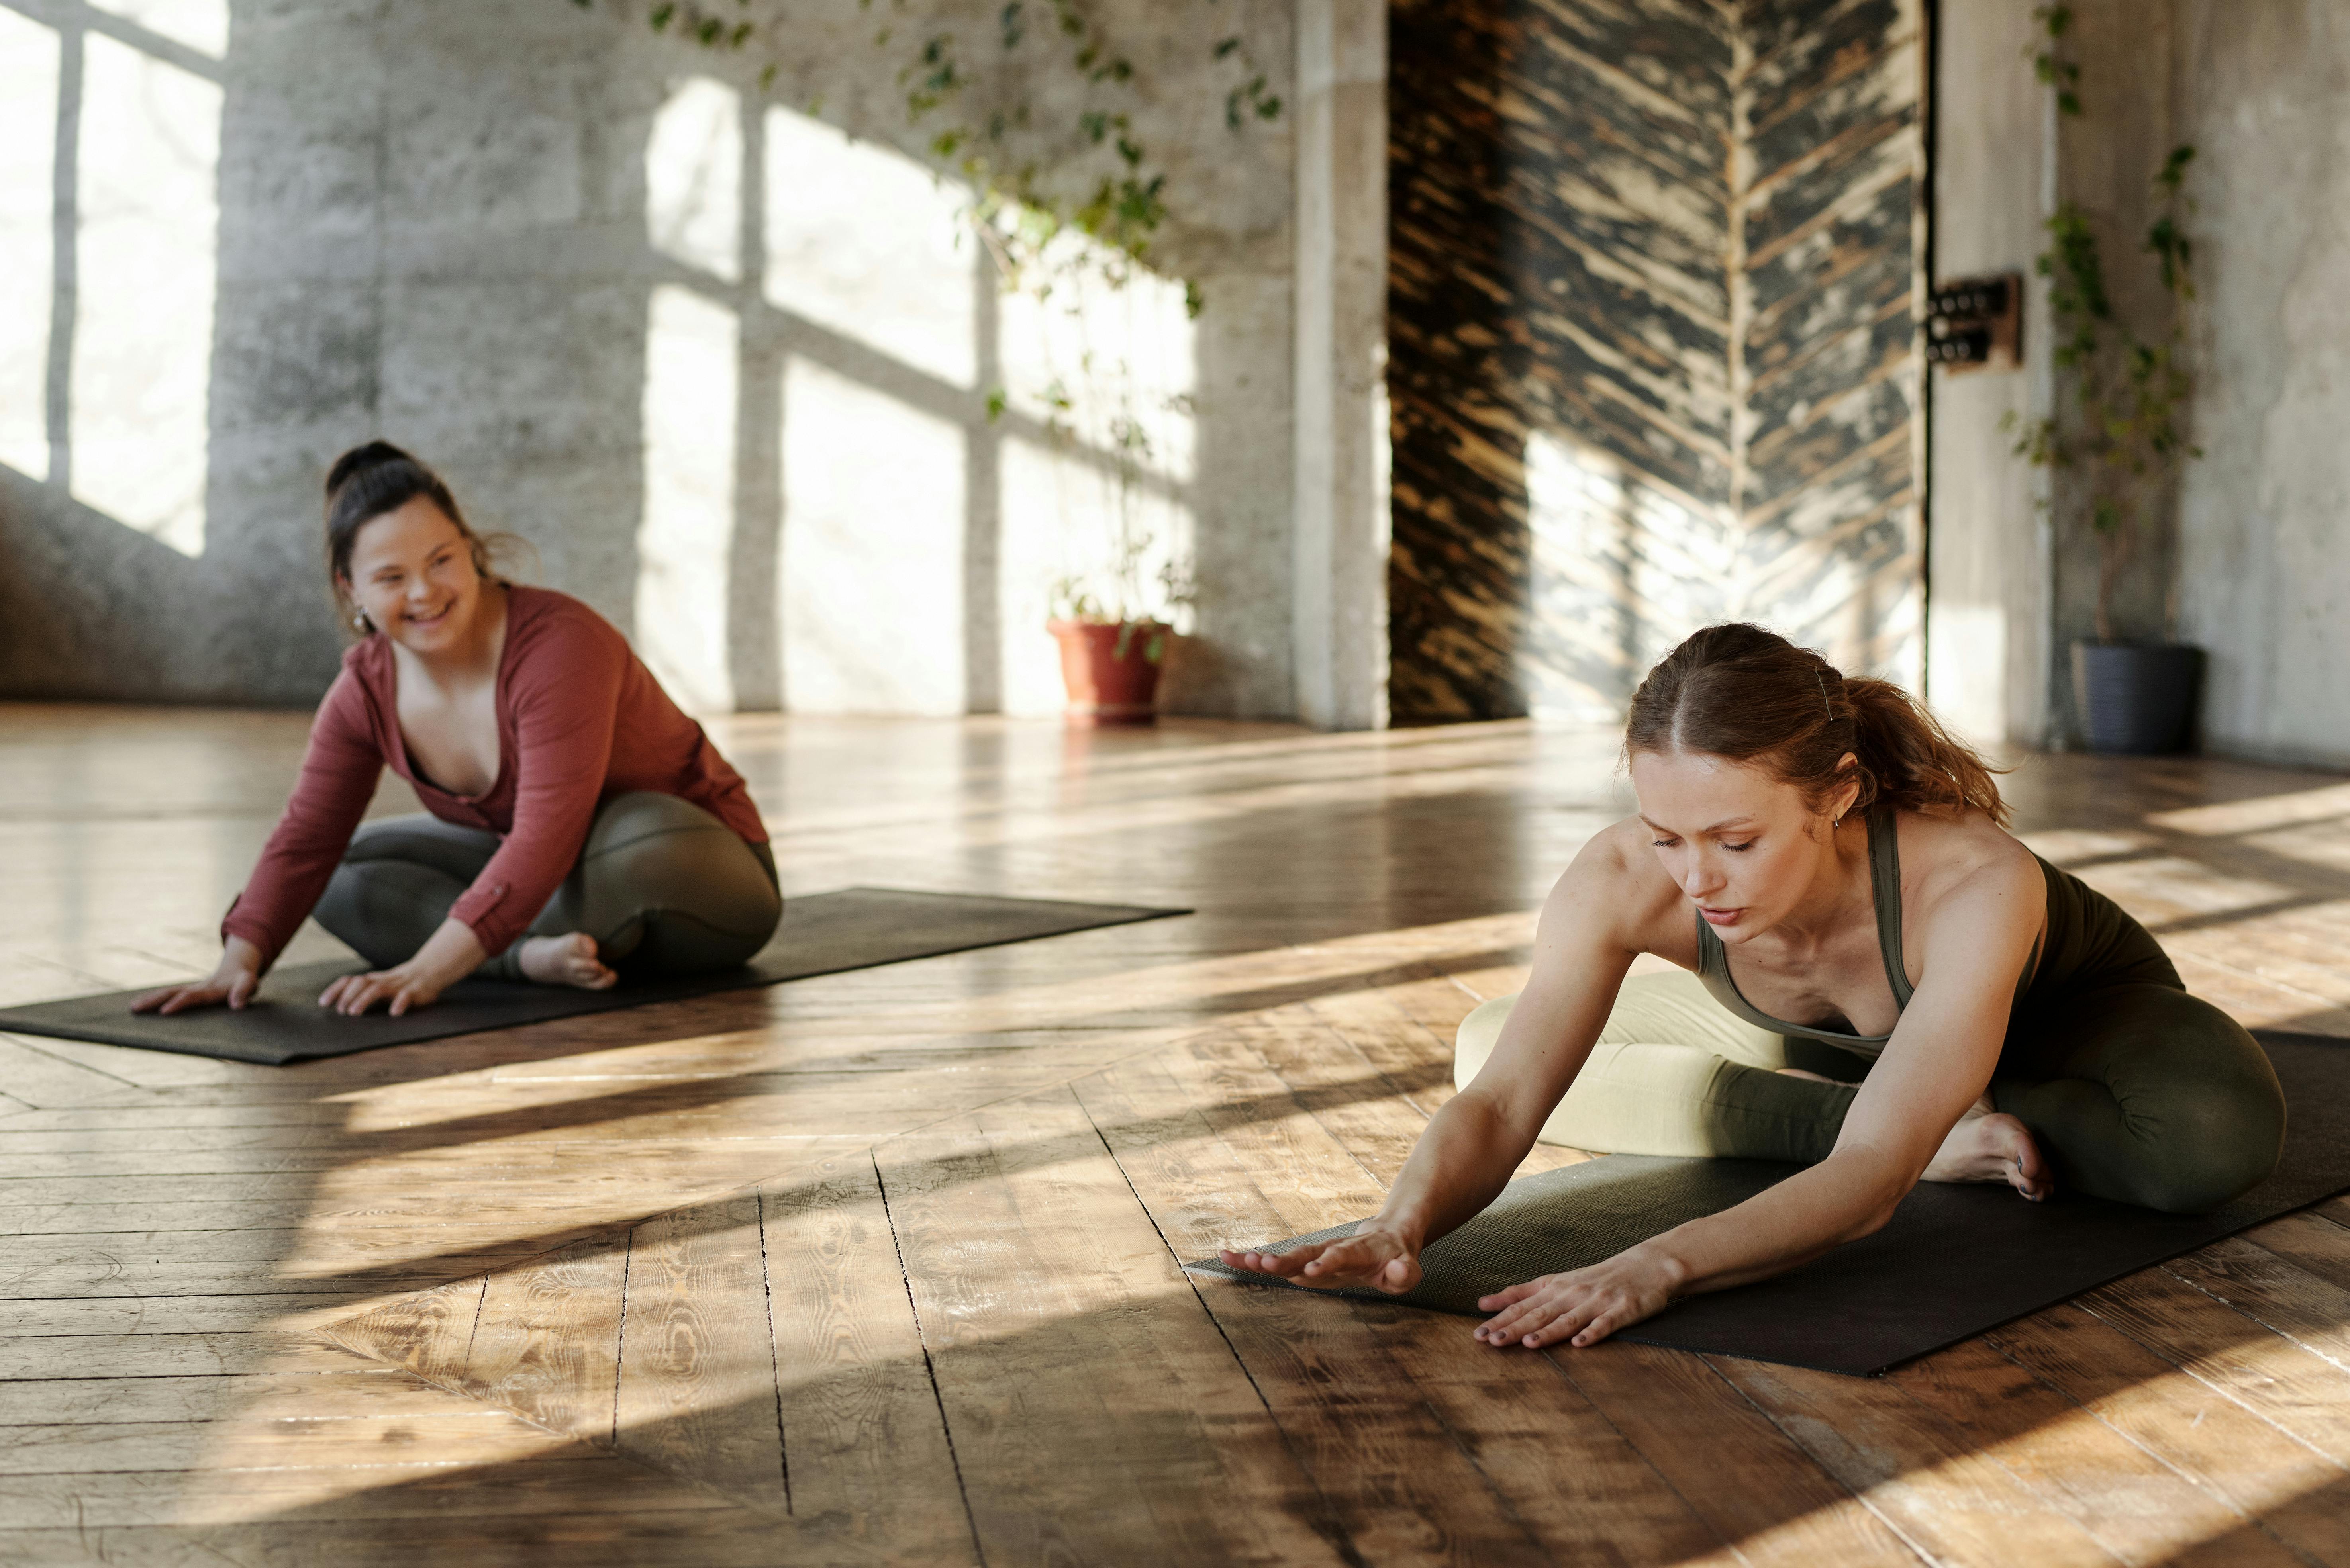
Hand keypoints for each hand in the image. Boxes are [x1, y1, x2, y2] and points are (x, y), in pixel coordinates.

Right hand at [132, 941, 263, 1014]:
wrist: (237, 969)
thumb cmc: (243, 981)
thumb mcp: (248, 984)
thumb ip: (243, 993)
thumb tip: (237, 1006)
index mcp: (209, 990)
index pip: (191, 997)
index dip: (179, 1003)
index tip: (164, 1012)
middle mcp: (195, 988)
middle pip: (171, 993)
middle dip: (153, 1000)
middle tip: (134, 1008)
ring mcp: (189, 989)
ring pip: (166, 993)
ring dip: (149, 1000)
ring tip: (132, 1007)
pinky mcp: (187, 992)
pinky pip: (168, 995)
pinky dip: (153, 999)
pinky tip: (140, 1005)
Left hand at [318, 962, 446, 1017]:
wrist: (429, 971)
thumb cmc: (399, 983)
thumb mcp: (379, 985)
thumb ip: (363, 992)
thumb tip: (340, 1006)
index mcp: (372, 980)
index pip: (349, 981)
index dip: (334, 991)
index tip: (322, 1004)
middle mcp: (381, 981)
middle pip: (360, 983)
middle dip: (347, 996)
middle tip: (341, 1011)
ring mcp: (397, 986)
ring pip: (377, 989)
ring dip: (363, 999)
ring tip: (353, 1012)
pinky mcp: (413, 992)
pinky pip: (405, 996)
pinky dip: (399, 1004)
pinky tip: (394, 1013)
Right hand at [1218, 1222, 1422, 1294]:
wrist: (1385, 1238)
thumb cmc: (1396, 1260)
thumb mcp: (1408, 1269)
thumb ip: (1405, 1273)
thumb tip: (1397, 1271)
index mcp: (1360, 1251)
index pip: (1344, 1255)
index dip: (1330, 1261)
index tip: (1314, 1269)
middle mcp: (1332, 1248)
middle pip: (1308, 1251)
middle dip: (1287, 1259)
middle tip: (1266, 1265)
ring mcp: (1316, 1253)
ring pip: (1288, 1254)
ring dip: (1265, 1258)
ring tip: (1239, 1260)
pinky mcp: (1304, 1261)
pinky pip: (1276, 1260)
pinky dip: (1252, 1259)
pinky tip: (1227, 1257)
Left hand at [1473, 1247, 1681, 1349]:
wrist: (1646, 1266)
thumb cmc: (1596, 1278)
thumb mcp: (1557, 1282)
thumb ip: (1522, 1293)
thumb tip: (1484, 1302)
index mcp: (1555, 1287)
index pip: (1522, 1304)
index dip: (1499, 1318)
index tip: (1478, 1332)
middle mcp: (1573, 1293)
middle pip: (1540, 1313)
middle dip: (1514, 1327)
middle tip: (1492, 1340)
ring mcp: (1598, 1302)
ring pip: (1569, 1319)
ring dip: (1549, 1332)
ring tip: (1529, 1344)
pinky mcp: (1622, 1311)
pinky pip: (1605, 1324)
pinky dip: (1592, 1333)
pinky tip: (1580, 1344)